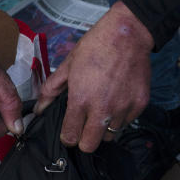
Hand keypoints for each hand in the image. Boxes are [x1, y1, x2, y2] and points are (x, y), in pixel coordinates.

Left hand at [35, 1, 151, 152]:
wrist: (128, 34)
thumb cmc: (96, 46)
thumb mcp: (68, 65)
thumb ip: (51, 90)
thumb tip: (39, 109)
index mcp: (81, 100)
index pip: (70, 137)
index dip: (67, 135)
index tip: (69, 129)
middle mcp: (103, 109)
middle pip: (90, 145)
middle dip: (84, 139)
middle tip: (84, 125)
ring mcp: (124, 108)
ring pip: (110, 136)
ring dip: (104, 127)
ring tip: (103, 109)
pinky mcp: (140, 104)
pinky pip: (127, 122)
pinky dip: (121, 117)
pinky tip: (118, 100)